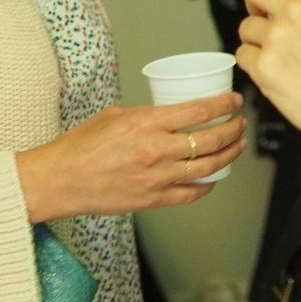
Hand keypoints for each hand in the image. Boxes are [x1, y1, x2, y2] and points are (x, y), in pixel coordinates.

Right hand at [15, 93, 245, 221]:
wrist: (60, 180)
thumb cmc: (81, 145)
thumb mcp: (115, 115)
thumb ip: (146, 114)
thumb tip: (169, 113)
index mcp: (147, 123)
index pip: (199, 110)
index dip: (224, 105)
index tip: (234, 101)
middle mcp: (157, 150)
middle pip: (211, 139)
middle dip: (233, 129)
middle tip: (240, 123)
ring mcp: (157, 178)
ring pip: (208, 167)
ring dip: (228, 154)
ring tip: (236, 146)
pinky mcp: (153, 200)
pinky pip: (191, 193)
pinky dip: (208, 185)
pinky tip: (214, 177)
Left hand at [236, 0, 300, 161]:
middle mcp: (294, 11)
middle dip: (257, 2)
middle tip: (268, 15)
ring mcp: (276, 40)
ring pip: (246, 27)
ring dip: (256, 35)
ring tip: (278, 50)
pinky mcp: (263, 69)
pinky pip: (243, 54)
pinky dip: (254, 61)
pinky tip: (273, 69)